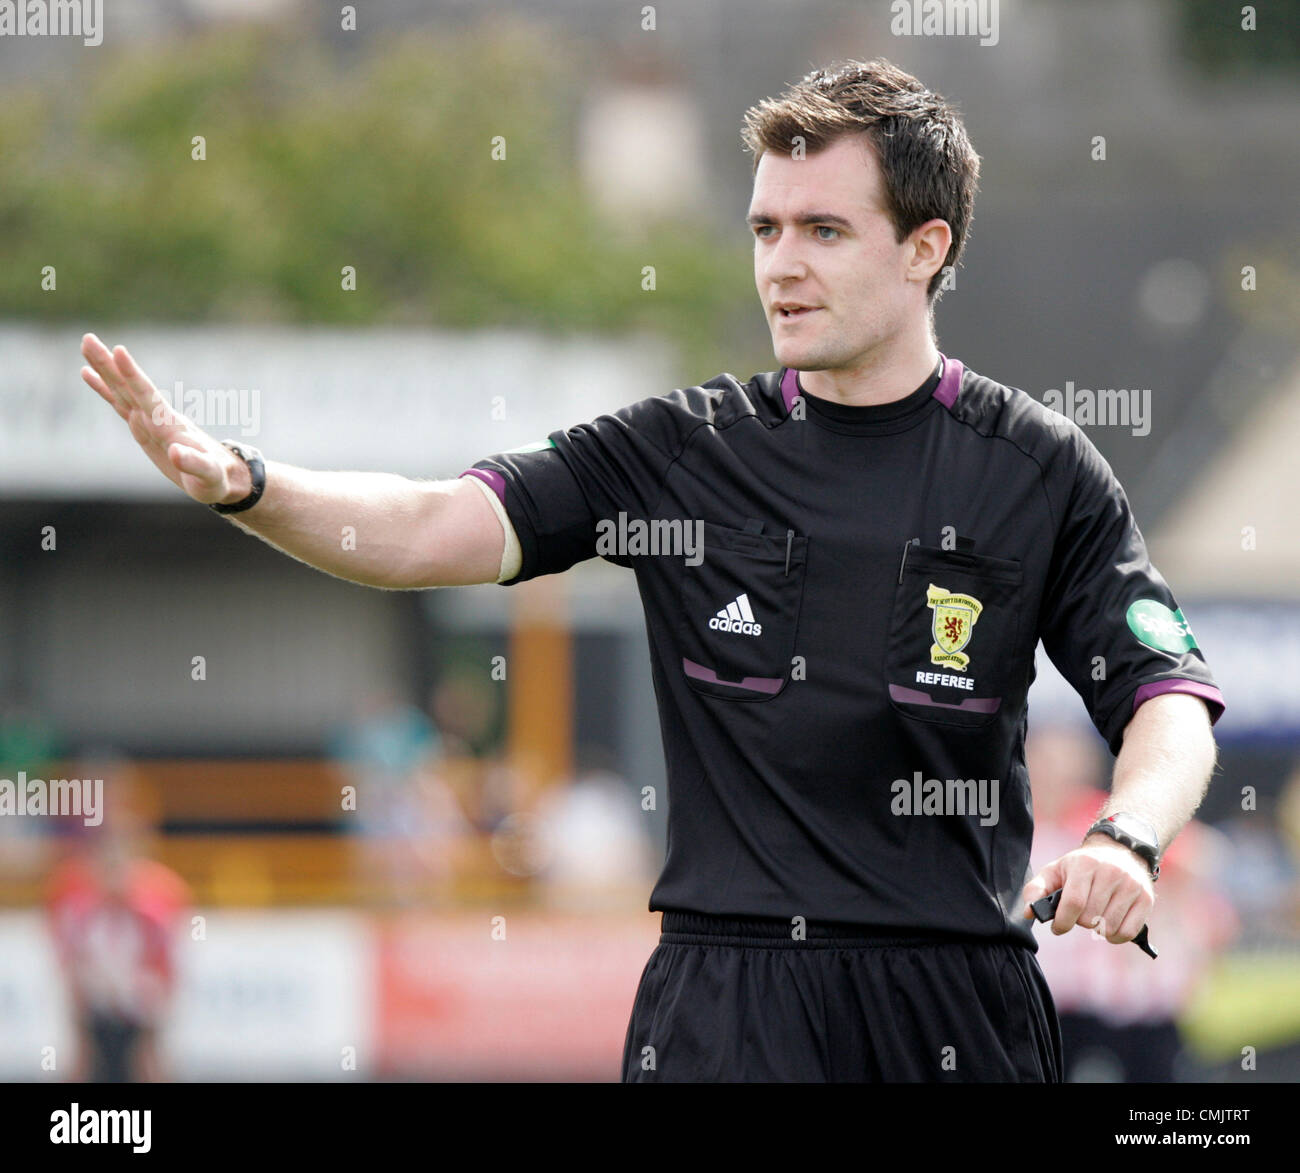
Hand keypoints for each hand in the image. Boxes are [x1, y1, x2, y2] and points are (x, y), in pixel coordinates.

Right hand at [80, 333, 250, 505]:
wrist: (221, 478)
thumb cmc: (216, 479)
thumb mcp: (208, 476)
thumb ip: (195, 464)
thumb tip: (176, 452)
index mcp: (171, 426)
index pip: (148, 396)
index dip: (134, 376)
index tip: (120, 351)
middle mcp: (158, 418)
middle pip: (129, 387)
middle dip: (109, 365)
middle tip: (88, 338)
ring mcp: (149, 421)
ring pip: (121, 391)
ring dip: (104, 369)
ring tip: (87, 344)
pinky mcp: (143, 428)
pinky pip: (119, 405)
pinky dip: (104, 390)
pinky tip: (88, 374)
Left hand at [1021, 837, 1154, 944]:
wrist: (1119, 850)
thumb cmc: (1081, 866)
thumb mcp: (1055, 870)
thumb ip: (1037, 889)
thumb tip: (1029, 912)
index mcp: (1085, 864)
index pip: (1074, 903)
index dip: (1063, 922)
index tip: (1058, 927)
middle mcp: (1111, 872)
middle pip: (1090, 918)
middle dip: (1080, 921)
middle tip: (1080, 912)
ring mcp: (1131, 885)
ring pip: (1109, 927)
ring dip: (1098, 929)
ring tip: (1095, 915)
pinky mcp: (1146, 898)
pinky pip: (1128, 932)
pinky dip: (1115, 937)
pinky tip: (1109, 926)